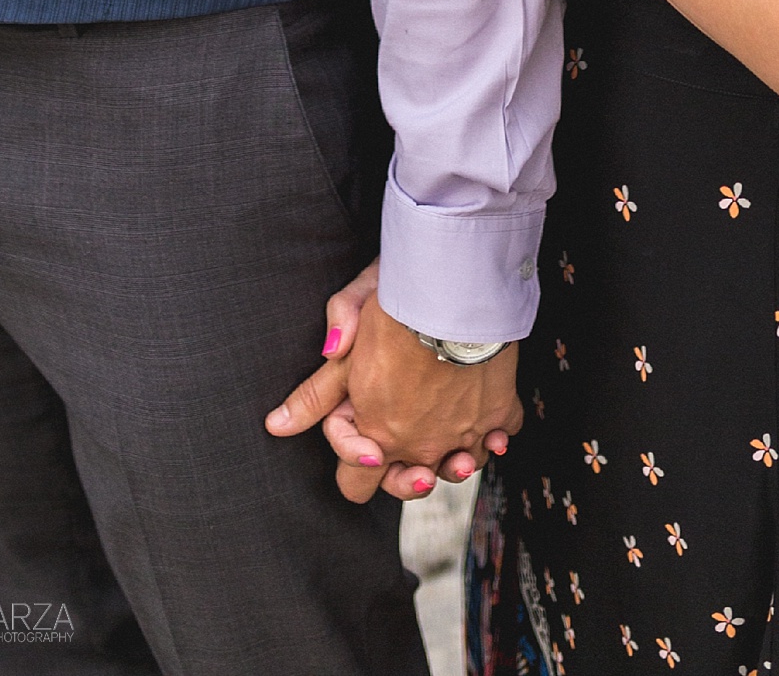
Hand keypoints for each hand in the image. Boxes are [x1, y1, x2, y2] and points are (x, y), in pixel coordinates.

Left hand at [265, 261, 512, 501]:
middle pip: (409, 487)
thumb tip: (277, 425)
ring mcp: (464, 433)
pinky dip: (496, 431)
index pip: (355, 485)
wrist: (455, 291)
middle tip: (409, 451)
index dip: (355, 456)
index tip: (366, 426)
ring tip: (454, 436)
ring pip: (459, 466)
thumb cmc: (396, 311)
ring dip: (456, 455)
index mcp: (378, 436)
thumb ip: (316, 393)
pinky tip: (491, 418)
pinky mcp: (501, 413)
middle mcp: (420, 447)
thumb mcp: (345, 351)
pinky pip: (500, 438)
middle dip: (406, 477)